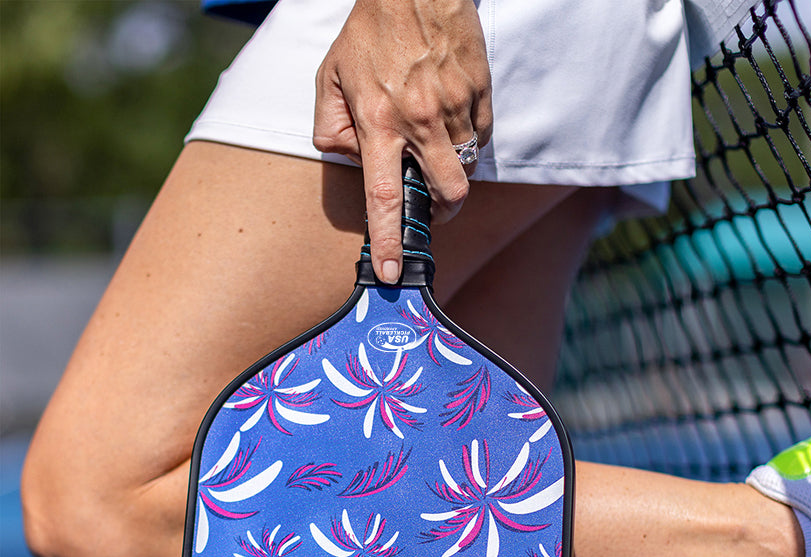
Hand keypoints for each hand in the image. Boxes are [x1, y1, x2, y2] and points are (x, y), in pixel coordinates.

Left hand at [313, 0, 492, 282]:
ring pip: (466, 167)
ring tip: (435, 143)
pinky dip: (467, 138)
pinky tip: (449, 115)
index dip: (389, 240)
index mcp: (379, 122)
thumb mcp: (330, 75)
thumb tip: (347, 159)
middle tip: (433, 205)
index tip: (393, 272)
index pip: (385, 198)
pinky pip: (480, 136)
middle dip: (443, 211)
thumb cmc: (370, 31)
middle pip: (447, 195)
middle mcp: (420, 122)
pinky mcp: (480, 94)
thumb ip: (330, 126)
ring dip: (453, 170)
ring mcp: (455, 108)